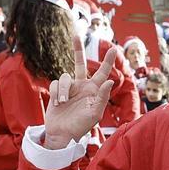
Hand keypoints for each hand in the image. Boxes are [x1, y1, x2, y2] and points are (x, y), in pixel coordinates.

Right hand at [43, 35, 117, 149]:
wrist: (62, 134)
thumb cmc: (81, 127)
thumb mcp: (95, 114)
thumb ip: (102, 97)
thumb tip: (109, 80)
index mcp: (94, 91)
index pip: (102, 73)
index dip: (107, 61)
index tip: (113, 49)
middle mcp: (82, 86)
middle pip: (80, 64)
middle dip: (78, 50)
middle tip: (76, 35)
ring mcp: (69, 88)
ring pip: (64, 77)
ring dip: (63, 90)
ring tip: (62, 102)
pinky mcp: (56, 91)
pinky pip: (55, 84)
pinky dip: (55, 93)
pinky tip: (57, 103)